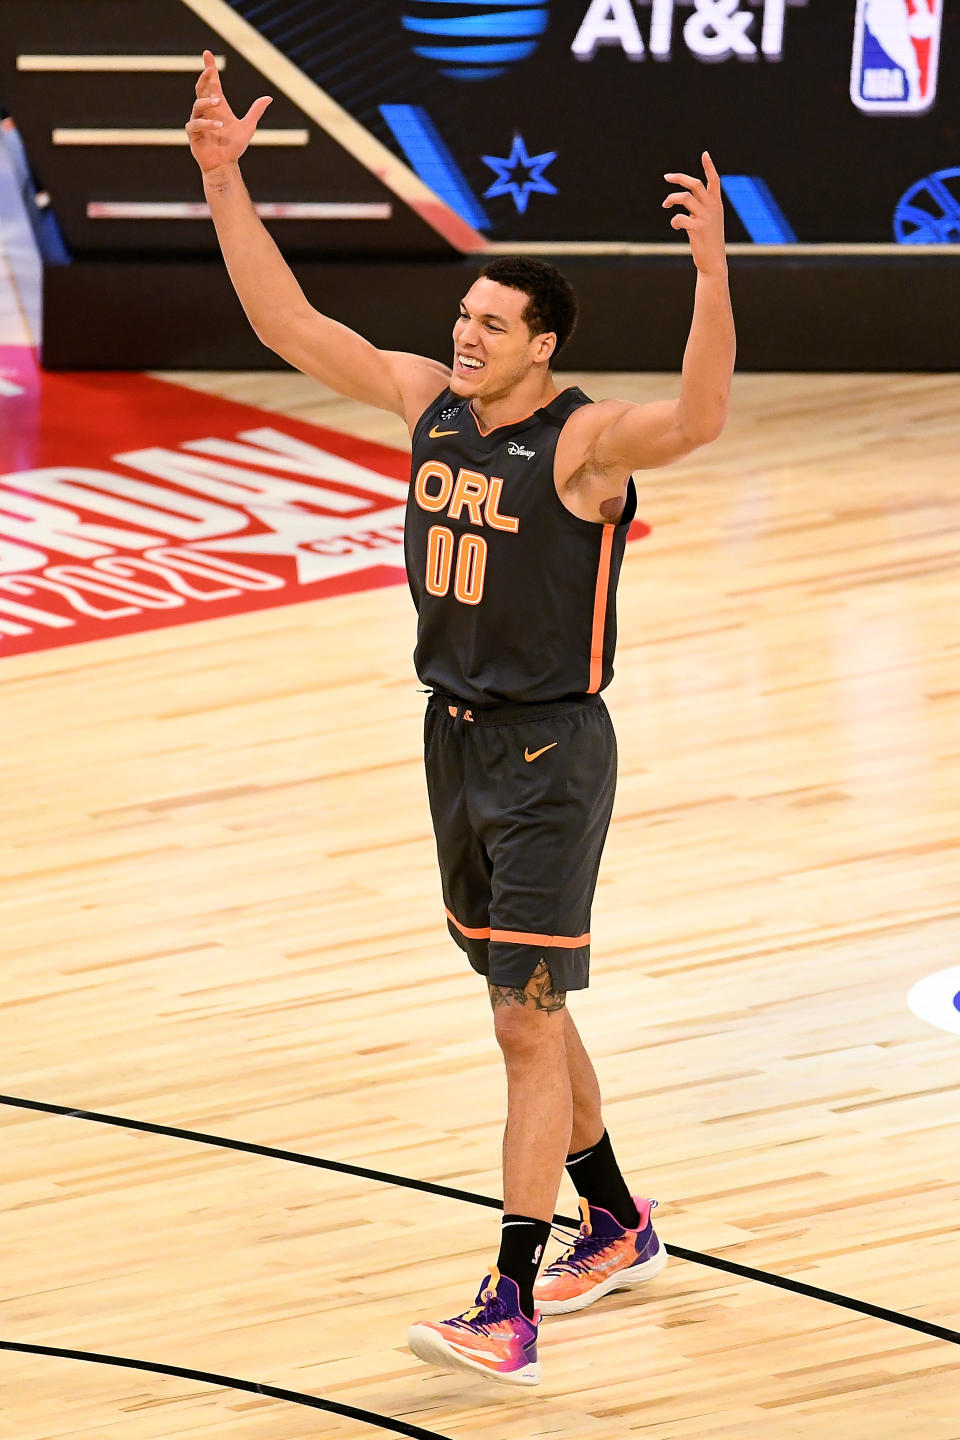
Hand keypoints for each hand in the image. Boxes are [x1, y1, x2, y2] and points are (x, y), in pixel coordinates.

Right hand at [185, 49, 271, 173]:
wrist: (225, 165)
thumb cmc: (234, 147)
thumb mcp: (248, 127)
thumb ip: (255, 112)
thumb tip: (269, 97)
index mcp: (218, 106)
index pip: (213, 83)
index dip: (210, 68)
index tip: (208, 54)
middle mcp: (207, 111)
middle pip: (201, 89)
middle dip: (204, 78)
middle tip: (209, 70)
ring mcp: (198, 121)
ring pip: (198, 104)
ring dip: (207, 101)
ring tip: (218, 101)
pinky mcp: (193, 133)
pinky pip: (196, 124)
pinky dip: (207, 123)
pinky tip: (218, 124)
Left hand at [662, 152, 726, 275]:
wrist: (713, 262)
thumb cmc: (709, 241)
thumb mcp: (709, 220)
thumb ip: (700, 207)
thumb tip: (684, 198)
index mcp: (716, 204)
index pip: (714, 180)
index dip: (709, 167)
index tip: (705, 154)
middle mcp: (712, 208)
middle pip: (694, 184)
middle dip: (679, 178)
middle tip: (666, 177)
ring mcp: (705, 217)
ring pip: (684, 198)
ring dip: (671, 199)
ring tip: (665, 205)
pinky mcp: (697, 229)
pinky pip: (679, 218)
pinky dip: (674, 220)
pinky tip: (676, 226)